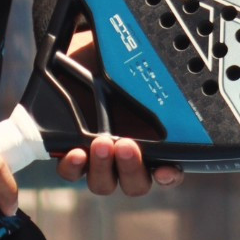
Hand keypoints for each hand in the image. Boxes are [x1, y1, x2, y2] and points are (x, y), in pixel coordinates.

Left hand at [53, 30, 182, 195]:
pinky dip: (73, 167)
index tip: (165, 168)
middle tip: (126, 145)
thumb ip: (148, 75)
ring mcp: (98, 156)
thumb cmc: (110, 61)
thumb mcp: (131, 67)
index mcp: (150, 141)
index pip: (167, 171)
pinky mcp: (70, 150)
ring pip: (105, 182)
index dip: (168, 175)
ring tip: (99, 144)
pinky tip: (75, 153)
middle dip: (132, 168)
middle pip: (135, 183)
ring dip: (103, 168)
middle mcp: (126, 155)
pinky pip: (72, 172)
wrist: (76, 56)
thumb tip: (168, 62)